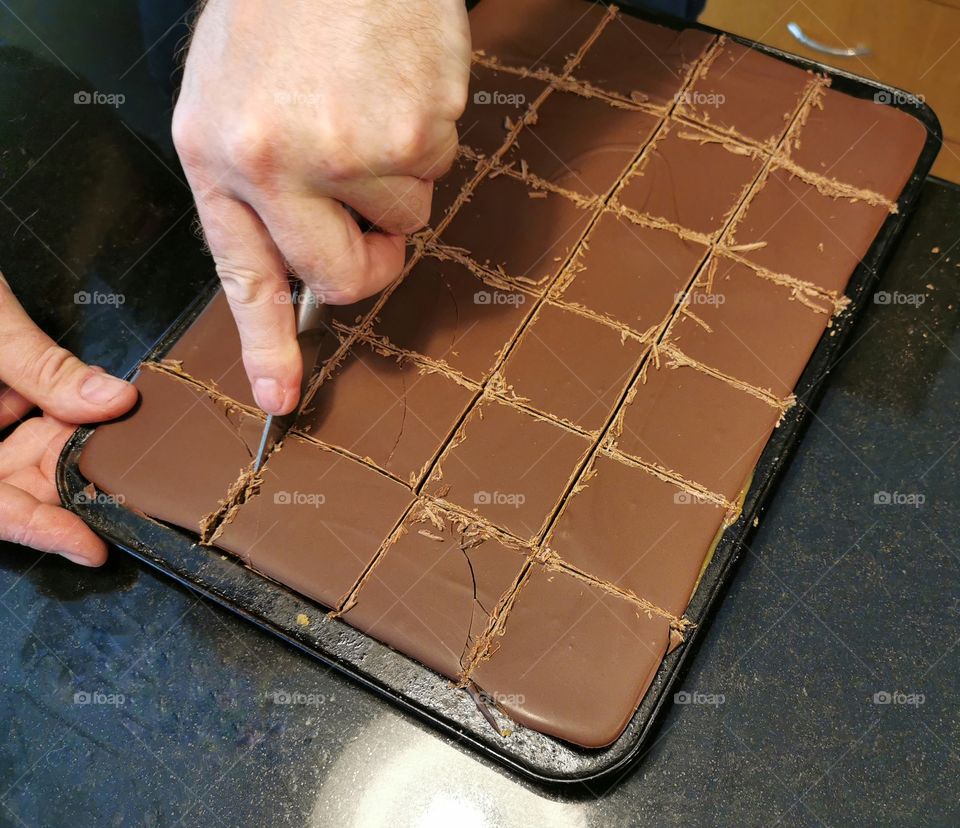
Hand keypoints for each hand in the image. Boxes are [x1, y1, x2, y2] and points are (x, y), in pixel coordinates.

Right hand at [0, 276, 136, 564]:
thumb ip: (43, 368)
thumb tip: (114, 401)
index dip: (39, 531)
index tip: (93, 548)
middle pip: (7, 485)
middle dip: (68, 479)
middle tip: (127, 475)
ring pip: (14, 456)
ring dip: (64, 444)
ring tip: (112, 433)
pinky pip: (13, 423)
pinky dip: (49, 412)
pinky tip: (80, 400)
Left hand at [173, 0, 470, 414]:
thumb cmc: (281, 15)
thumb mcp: (229, 101)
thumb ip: (258, 193)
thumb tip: (305, 277)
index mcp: (224, 156)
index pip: (249, 277)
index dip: (267, 345)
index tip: (282, 397)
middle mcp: (284, 162)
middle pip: (350, 275)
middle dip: (370, 255)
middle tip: (370, 216)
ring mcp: (358, 149)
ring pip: (406, 218)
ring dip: (396, 178)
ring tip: (367, 107)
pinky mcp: (421, 128)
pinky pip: (439, 167)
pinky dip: (425, 137)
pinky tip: (394, 87)